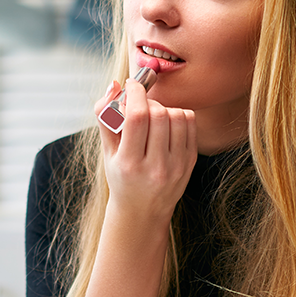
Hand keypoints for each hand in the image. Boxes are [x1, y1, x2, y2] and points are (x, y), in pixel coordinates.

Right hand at [94, 78, 196, 226]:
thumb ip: (105, 117)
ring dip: (163, 108)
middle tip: (140, 105)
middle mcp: (155, 167)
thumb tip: (115, 85)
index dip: (136, 93)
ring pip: (177, 116)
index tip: (132, 85)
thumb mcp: (106, 152)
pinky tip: (166, 124)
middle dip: (148, 102)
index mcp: (130, 164)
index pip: (137, 118)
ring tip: (153, 117)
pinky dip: (177, 116)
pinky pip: (189, 124)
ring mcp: (176, 166)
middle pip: (158, 115)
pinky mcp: (190, 162)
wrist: (142, 211)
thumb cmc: (121, 178)